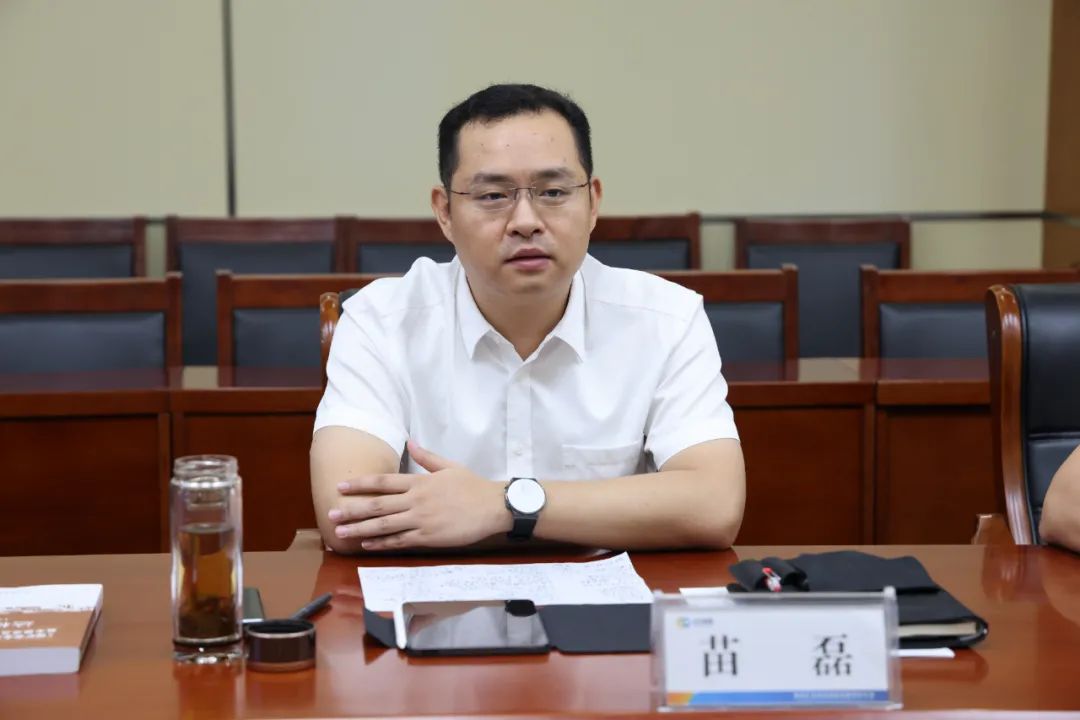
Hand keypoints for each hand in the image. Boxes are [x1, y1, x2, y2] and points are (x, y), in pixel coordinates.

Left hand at [327, 440, 509, 550]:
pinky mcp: (429, 537)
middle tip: (331, 514)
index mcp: (420, 482)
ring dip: (360, 529)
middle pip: (377, 505)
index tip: (340, 487)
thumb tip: (410, 441)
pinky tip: (367, 546)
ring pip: (384, 525)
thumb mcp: (449, 466)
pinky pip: (400, 541)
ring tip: (341, 533)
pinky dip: (382, 544)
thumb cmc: (472, 486)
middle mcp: (416, 500)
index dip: (360, 484)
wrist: (493, 506)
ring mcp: (421, 520)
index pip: (383, 482)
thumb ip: (427, 457)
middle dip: (352, 510)